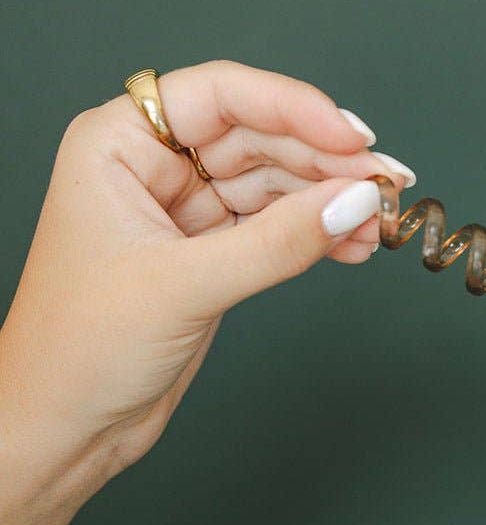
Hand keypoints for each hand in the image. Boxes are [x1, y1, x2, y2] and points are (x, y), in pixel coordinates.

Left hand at [0, 59, 415, 524]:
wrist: (62, 430)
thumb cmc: (77, 350)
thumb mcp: (183, 286)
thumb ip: (276, 242)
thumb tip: (353, 202)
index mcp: (117, 143)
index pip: (220, 94)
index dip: (293, 106)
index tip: (351, 137)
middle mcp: (150, 165)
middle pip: (257, 135)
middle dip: (324, 159)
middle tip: (384, 183)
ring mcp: (182, 210)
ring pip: (274, 182)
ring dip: (329, 200)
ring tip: (378, 222)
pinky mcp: (208, 254)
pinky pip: (275, 226)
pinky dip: (316, 234)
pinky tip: (353, 245)